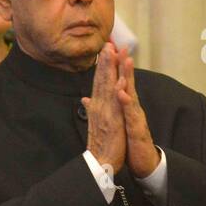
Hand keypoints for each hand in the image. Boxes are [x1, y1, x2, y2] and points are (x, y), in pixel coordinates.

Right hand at [82, 42, 126, 174]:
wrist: (99, 162)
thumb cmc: (100, 143)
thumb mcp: (96, 122)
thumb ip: (92, 108)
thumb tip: (85, 99)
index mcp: (98, 106)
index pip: (99, 81)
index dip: (102, 65)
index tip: (105, 49)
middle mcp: (100, 106)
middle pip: (102, 80)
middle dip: (105, 61)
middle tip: (107, 43)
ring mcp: (105, 113)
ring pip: (107, 87)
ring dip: (110, 70)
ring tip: (113, 54)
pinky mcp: (112, 122)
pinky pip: (116, 104)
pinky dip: (118, 91)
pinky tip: (120, 80)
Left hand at [114, 51, 159, 178]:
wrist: (141, 160)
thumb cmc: (129, 140)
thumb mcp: (118, 120)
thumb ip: (112, 105)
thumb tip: (102, 94)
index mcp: (124, 105)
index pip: (118, 82)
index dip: (113, 66)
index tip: (108, 49)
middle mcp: (132, 107)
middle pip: (127, 82)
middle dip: (123, 64)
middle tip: (120, 46)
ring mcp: (135, 116)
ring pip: (131, 94)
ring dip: (129, 78)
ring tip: (126, 61)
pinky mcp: (136, 129)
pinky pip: (131, 115)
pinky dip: (127, 104)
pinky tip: (122, 94)